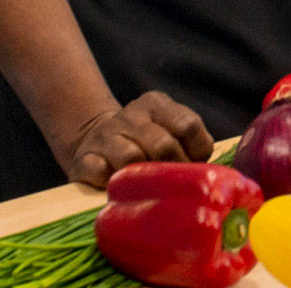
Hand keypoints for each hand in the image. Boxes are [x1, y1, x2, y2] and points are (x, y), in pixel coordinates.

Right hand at [54, 91, 210, 187]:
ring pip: (132, 158)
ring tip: (145, 185)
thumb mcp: (169, 129)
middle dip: (173, 169)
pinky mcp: (84, 158)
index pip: (187, 125)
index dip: (195, 152)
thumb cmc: (145, 141)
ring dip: (143, 177)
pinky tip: (116, 186)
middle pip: (164, 145)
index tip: (193, 166)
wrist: (93, 138)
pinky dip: (112, 184)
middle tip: (173, 184)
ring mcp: (105, 136)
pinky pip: (101, 173)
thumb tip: (206, 172)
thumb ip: (192, 142)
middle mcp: (130, 115)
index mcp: (156, 104)